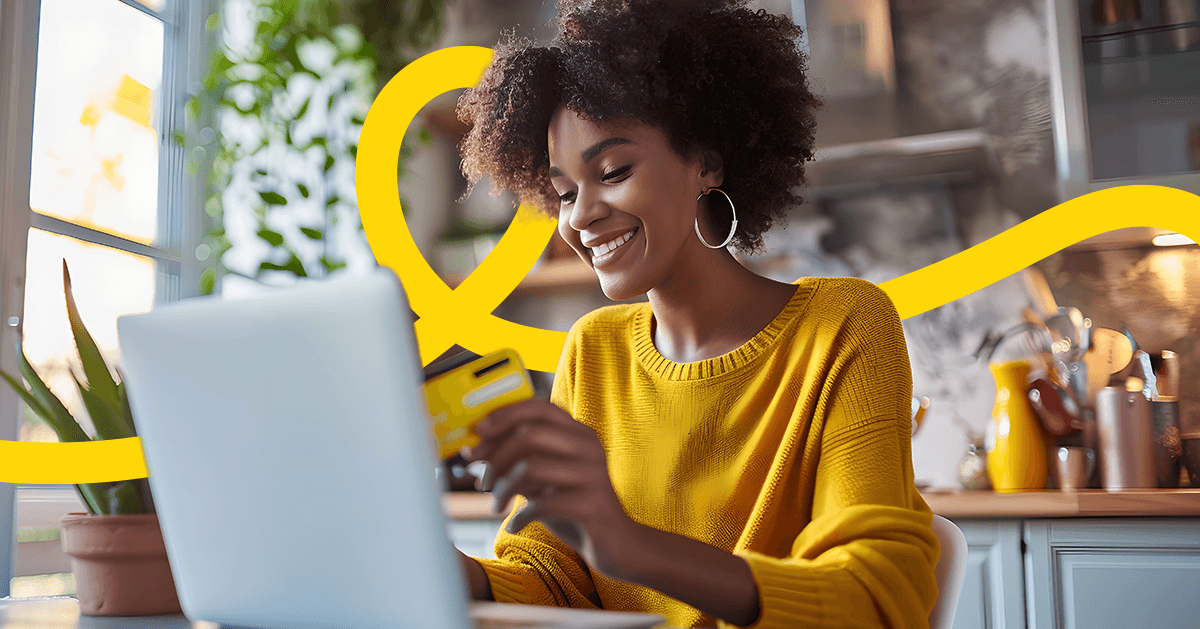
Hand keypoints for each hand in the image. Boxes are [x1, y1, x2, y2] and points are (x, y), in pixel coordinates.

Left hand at [461, 398, 632, 577]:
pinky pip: (542, 503)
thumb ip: (519, 464)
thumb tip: (476, 454)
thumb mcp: (546, 481)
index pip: (540, 408)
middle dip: (496, 455)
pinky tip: (515, 526)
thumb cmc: (574, 509)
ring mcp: (593, 474)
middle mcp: (589, 447)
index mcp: (580, 434)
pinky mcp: (592, 504)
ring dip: (503, 488)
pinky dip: (520, 516)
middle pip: (529, 434)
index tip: (479, 433)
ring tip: (496, 505)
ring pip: (531, 467)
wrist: (616, 544)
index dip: (505, 415)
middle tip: (482, 479)